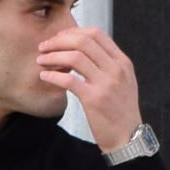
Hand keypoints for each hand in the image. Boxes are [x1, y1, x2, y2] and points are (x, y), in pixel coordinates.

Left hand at [37, 26, 141, 153]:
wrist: (128, 138)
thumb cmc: (121, 112)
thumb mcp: (124, 82)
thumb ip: (109, 65)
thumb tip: (87, 51)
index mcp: (122, 62)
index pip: (96, 34)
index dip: (73, 32)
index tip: (59, 37)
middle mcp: (116, 69)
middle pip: (83, 41)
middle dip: (59, 41)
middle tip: (44, 46)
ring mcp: (106, 84)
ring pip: (74, 57)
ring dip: (53, 56)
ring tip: (41, 60)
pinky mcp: (94, 99)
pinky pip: (69, 80)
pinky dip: (53, 76)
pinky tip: (45, 77)